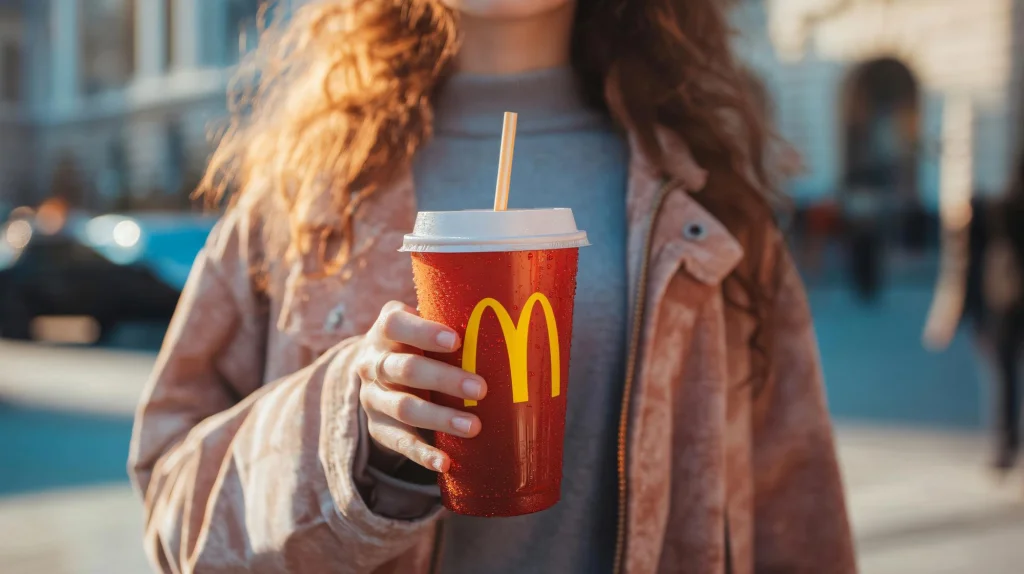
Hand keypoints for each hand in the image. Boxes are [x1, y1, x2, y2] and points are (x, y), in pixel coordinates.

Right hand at [356, 301, 486, 471]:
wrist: (378, 376)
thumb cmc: (419, 345)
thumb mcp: (425, 328)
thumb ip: (456, 323)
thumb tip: (520, 324)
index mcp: (387, 329)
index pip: (396, 325)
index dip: (424, 333)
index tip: (457, 341)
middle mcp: (373, 361)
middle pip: (405, 369)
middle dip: (444, 379)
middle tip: (481, 389)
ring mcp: (372, 397)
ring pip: (404, 407)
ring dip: (440, 418)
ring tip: (474, 427)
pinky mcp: (378, 428)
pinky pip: (399, 442)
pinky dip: (422, 454)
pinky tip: (444, 463)